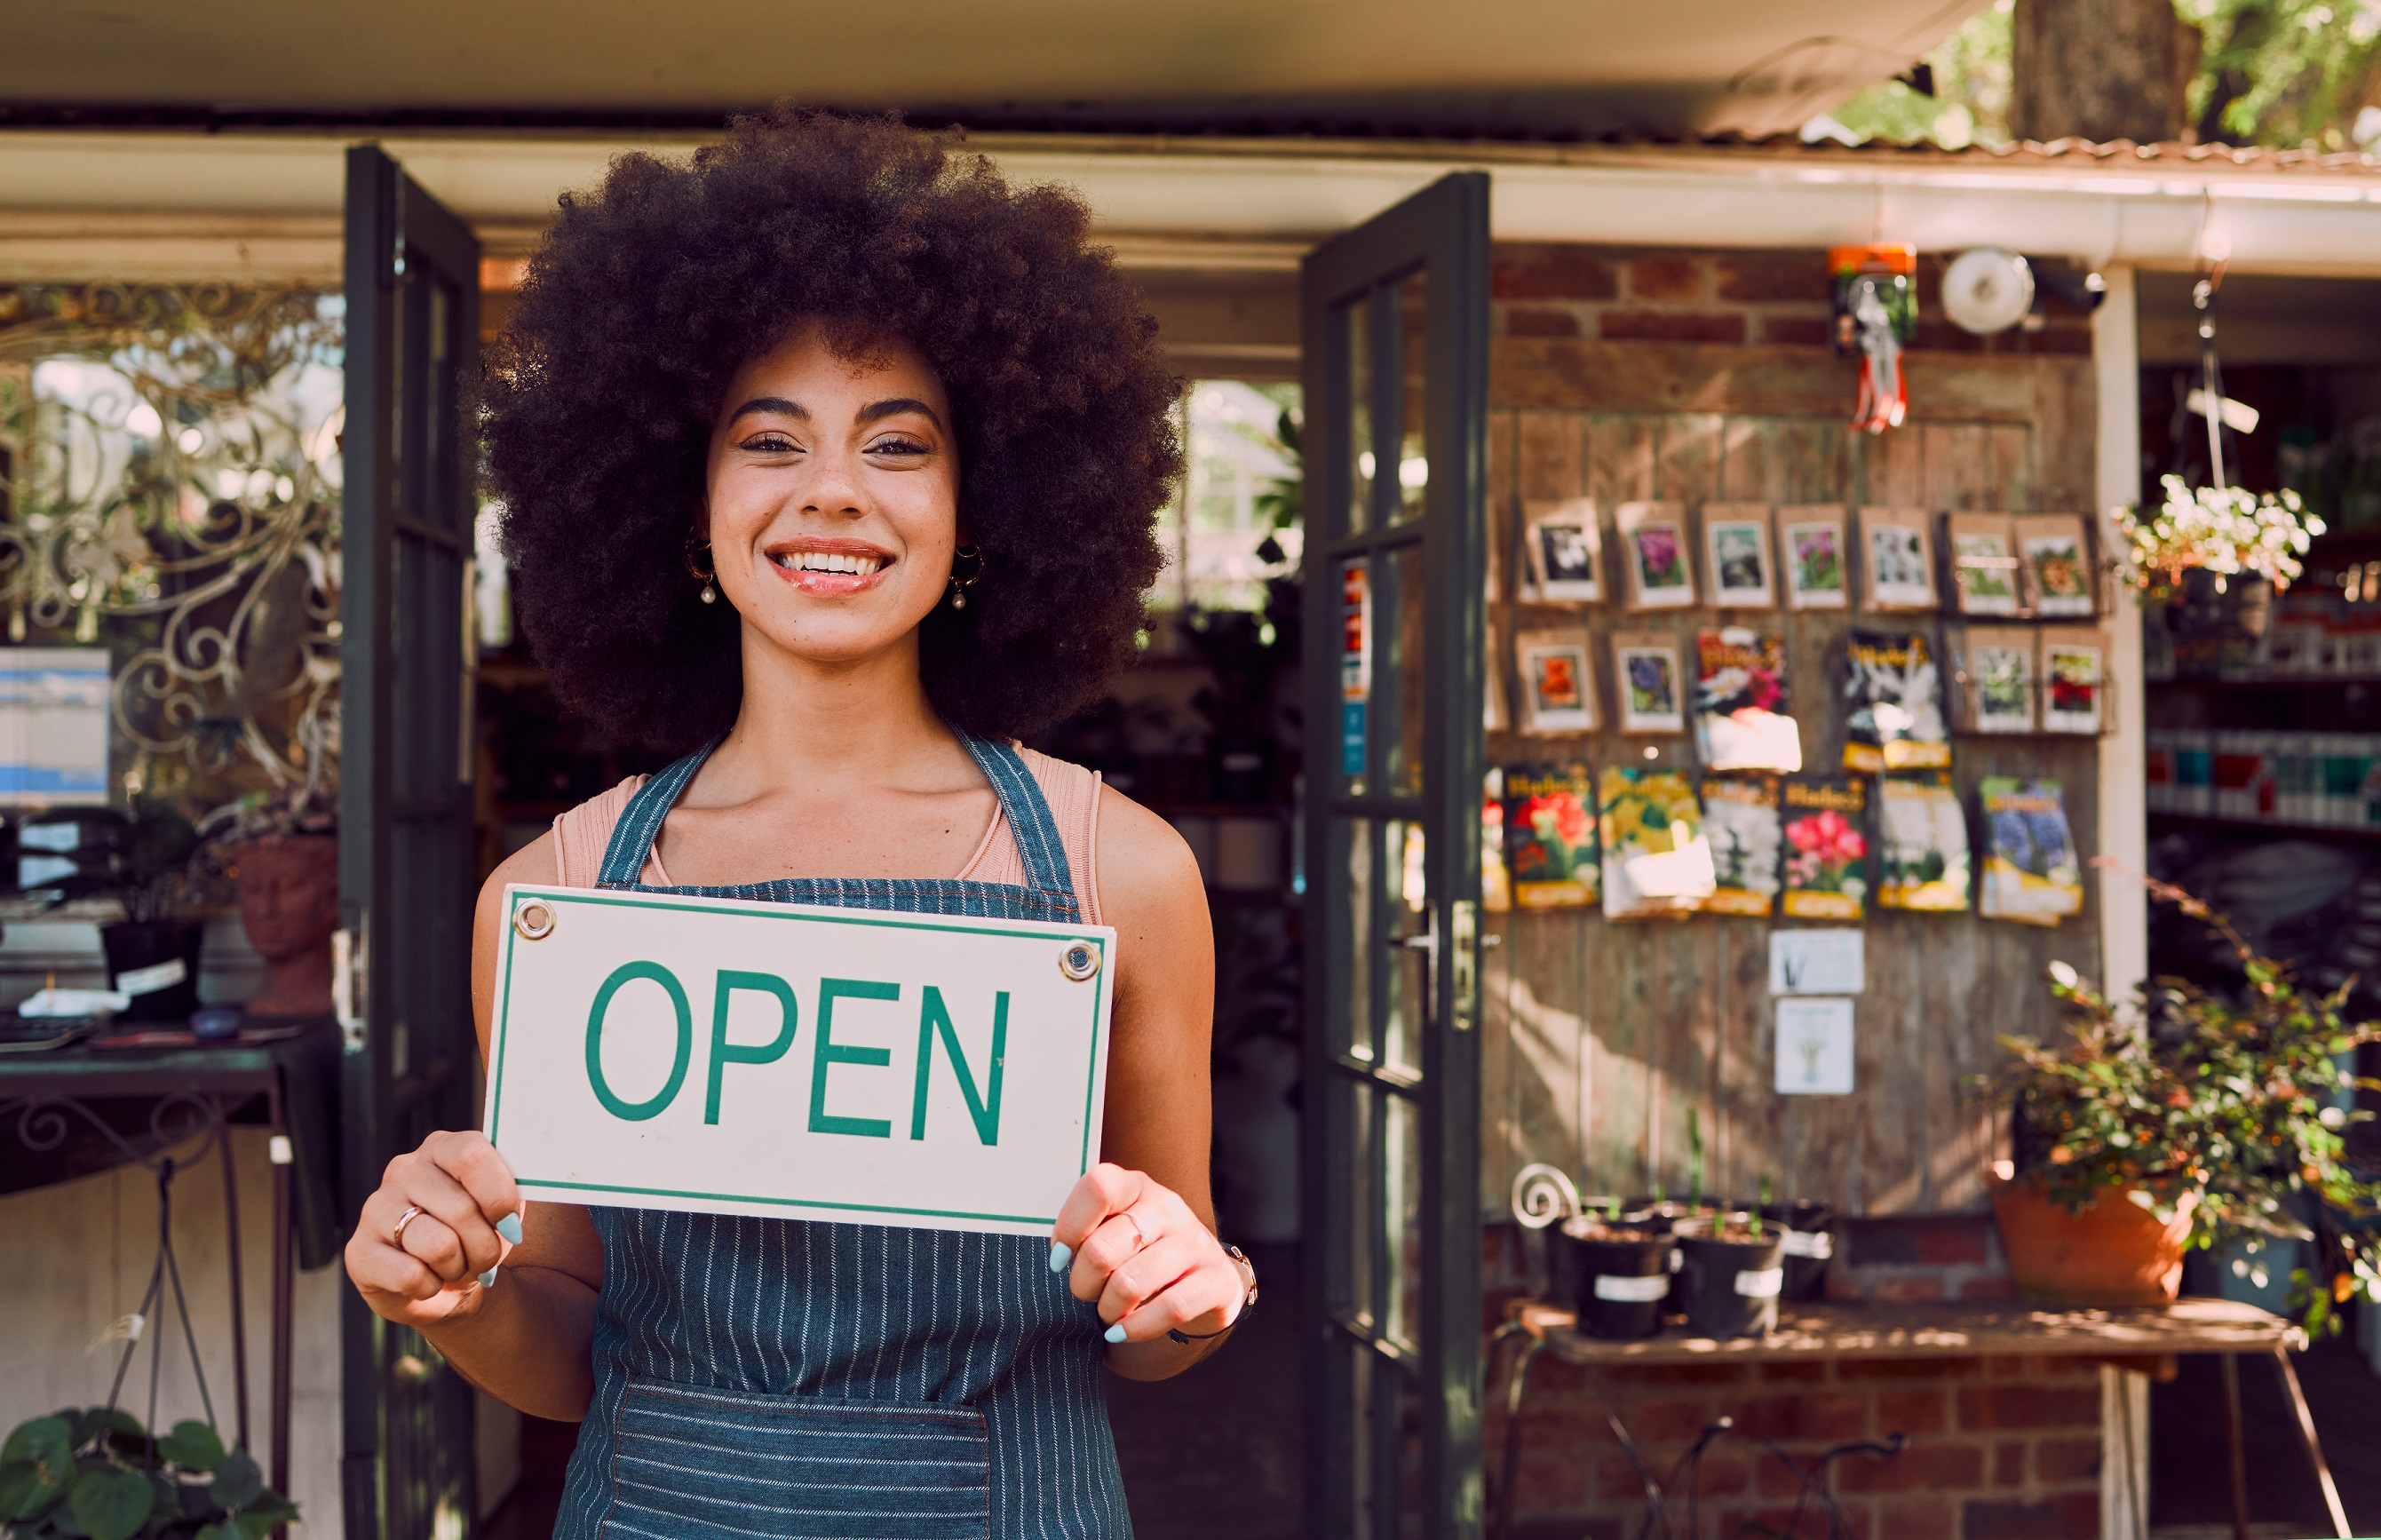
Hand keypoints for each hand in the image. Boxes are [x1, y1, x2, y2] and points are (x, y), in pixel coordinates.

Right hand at [344, 1129, 521, 1328]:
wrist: (449, 1285)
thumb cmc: (479, 1237)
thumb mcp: (503, 1208)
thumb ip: (512, 1191)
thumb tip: (530, 1192)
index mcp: (442, 1148)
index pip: (472, 1155)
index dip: (499, 1195)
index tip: (509, 1223)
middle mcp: (404, 1170)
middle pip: (461, 1209)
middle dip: (485, 1246)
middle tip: (484, 1257)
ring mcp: (376, 1208)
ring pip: (438, 1245)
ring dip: (458, 1267)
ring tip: (453, 1265)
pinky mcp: (359, 1251)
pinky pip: (410, 1276)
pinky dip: (430, 1287)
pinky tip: (426, 1279)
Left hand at [1050, 1163, 1244, 1345]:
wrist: (1201, 1279)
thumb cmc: (1140, 1254)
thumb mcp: (1112, 1231)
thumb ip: (1084, 1234)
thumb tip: (1060, 1258)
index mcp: (1136, 1187)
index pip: (1099, 1188)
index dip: (1069, 1227)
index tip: (1060, 1259)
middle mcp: (1168, 1207)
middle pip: (1103, 1248)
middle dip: (1083, 1283)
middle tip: (1085, 1294)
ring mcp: (1196, 1242)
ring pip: (1131, 1283)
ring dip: (1107, 1309)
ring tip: (1107, 1312)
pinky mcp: (1217, 1279)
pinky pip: (1170, 1309)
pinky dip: (1136, 1328)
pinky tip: (1121, 1332)